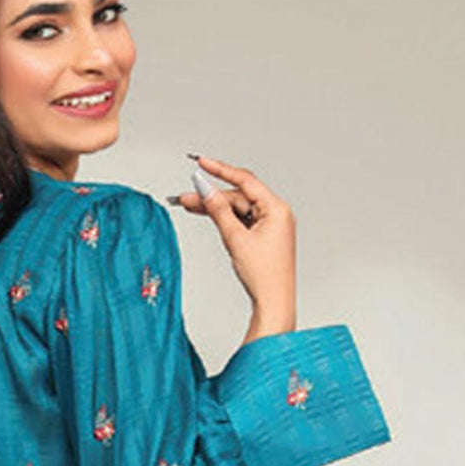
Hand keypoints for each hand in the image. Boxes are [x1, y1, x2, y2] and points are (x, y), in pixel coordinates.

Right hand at [168, 155, 295, 332]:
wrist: (273, 302)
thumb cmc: (264, 276)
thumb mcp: (236, 239)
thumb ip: (219, 212)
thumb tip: (207, 190)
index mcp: (277, 209)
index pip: (245, 181)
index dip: (221, 170)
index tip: (202, 163)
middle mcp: (277, 214)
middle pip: (239, 196)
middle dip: (212, 196)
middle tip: (187, 197)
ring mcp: (271, 225)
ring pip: (238, 209)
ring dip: (216, 208)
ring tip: (191, 206)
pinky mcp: (265, 236)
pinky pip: (242, 221)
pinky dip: (226, 219)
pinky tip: (209, 216)